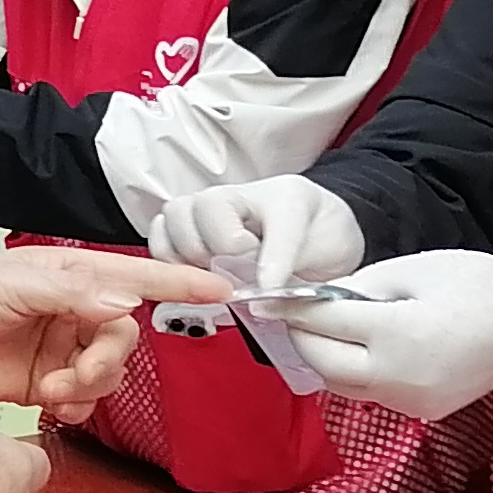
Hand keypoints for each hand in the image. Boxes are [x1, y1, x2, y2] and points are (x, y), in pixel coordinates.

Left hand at [0, 250, 236, 418]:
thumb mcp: (17, 283)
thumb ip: (73, 293)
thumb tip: (125, 303)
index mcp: (74, 275)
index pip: (139, 276)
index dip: (180, 282)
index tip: (221, 288)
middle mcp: (77, 311)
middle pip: (124, 337)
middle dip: (107, 360)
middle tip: (78, 374)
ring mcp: (65, 349)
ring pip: (109, 371)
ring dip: (89, 386)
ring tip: (54, 390)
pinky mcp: (51, 384)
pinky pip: (86, 399)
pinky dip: (78, 405)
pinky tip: (54, 405)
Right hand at [150, 173, 366, 292]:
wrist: (318, 236)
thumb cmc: (322, 240)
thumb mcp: (332, 256)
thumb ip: (296, 272)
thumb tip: (261, 297)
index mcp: (286, 198)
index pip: (275, 221)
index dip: (271, 259)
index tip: (269, 287)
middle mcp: (242, 195)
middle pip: (204, 208)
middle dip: (218, 251)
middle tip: (237, 277)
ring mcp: (211, 207)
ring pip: (175, 217)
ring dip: (188, 255)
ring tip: (213, 277)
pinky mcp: (191, 226)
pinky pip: (160, 235)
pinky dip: (169, 259)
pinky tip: (193, 276)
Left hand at [275, 250, 492, 421]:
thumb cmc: (482, 287)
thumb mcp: (417, 268)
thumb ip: (362, 286)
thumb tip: (317, 299)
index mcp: (399, 333)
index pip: (323, 324)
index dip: (290, 309)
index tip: (265, 299)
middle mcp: (398, 376)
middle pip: (320, 362)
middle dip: (300, 337)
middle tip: (293, 312)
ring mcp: (408, 401)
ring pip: (339, 383)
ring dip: (324, 357)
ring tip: (325, 327)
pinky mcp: (418, 412)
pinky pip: (367, 393)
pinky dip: (353, 371)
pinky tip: (359, 346)